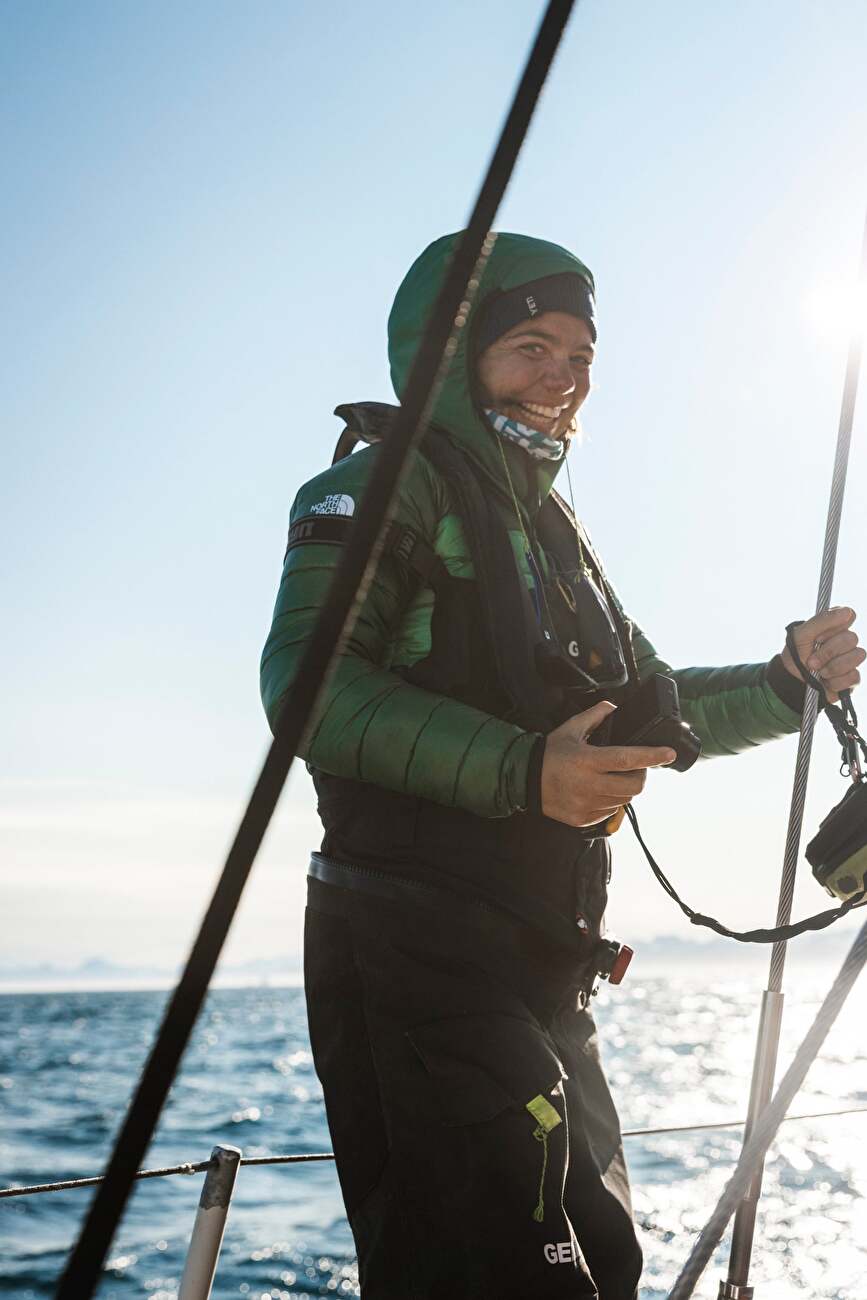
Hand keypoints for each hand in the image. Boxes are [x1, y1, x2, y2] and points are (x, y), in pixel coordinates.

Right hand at [541, 700, 675, 827]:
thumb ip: (594, 716)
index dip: (652, 756)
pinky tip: (599, 790)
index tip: (668, 753)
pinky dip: (611, 800)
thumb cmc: (550, 754)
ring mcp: (587, 805)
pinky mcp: (584, 818)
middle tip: (636, 767)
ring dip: (625, 788)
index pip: (627, 758)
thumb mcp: (570, 729)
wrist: (525, 780)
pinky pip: (610, 811)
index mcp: (587, 761)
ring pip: (624, 799)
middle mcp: (589, 785)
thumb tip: (613, 707)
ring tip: (614, 778)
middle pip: (633, 785)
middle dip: (642, 775)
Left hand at [782, 607, 864, 702]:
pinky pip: (854, 676)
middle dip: (828, 652)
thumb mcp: (801, 635)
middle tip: (811, 660)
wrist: (791, 679)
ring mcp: (851, 658)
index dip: (834, 627)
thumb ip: (821, 620)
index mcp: (834, 626)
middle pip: (852, 638)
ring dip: (832, 667)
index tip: (818, 637)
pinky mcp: (853, 677)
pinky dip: (835, 681)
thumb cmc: (796, 654)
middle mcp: (846, 640)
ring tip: (819, 671)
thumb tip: (846, 611)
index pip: (849, 615)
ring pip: (857, 656)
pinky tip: (825, 681)